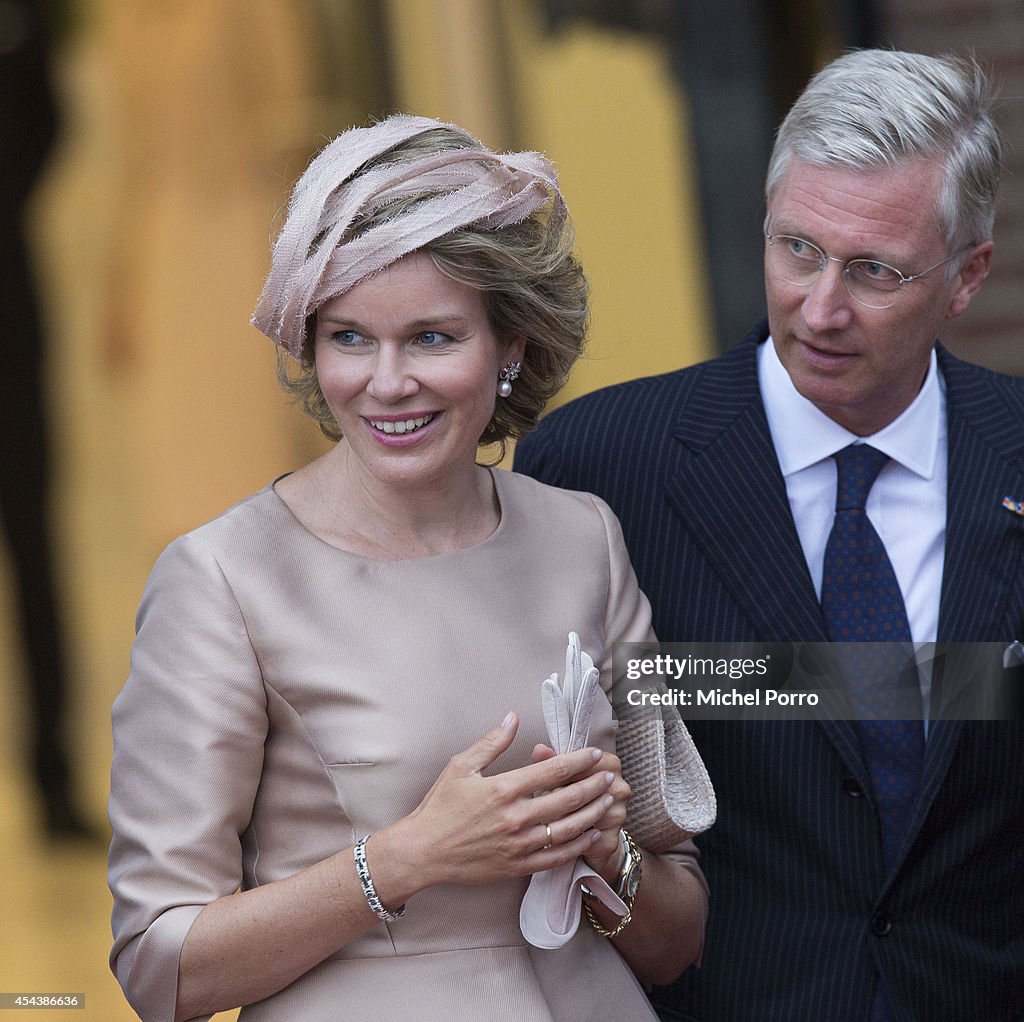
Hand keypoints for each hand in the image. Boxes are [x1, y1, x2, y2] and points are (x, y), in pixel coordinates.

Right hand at [391, 713, 615, 889]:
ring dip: (593, 814)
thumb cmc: (439, 806)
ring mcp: (519, 845)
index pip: (553, 771)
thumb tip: (514, 717)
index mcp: (503, 789)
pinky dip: (578, 844)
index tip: (594, 754)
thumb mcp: (461, 766)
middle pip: (568, 799)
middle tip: (610, 776)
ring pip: (568, 829)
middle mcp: (515, 817)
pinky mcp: (517, 866)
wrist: (422, 851)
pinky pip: (556, 856)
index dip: (578, 761)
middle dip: (594, 786)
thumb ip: (492, 742)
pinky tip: (591, 833)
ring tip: (608, 802)